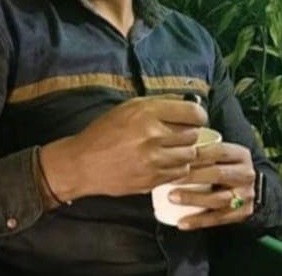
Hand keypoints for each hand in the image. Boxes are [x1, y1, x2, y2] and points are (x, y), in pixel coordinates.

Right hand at [40, 97, 206, 201]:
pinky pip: (179, 173)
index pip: (192, 113)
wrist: (83, 163)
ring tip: (169, 149)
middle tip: (177, 134)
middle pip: (192, 135)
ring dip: (183, 151)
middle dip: (188, 133)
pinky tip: (163, 161)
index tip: (194, 118)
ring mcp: (154, 160)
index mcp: (146, 112)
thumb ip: (158, 104)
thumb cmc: (104, 131)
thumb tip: (187, 102)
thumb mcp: (128, 107)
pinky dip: (176, 167)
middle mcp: (153, 135)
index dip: (198, 115)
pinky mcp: (153, 180)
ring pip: (189, 155)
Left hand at [168, 142, 255, 229]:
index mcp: (240, 154)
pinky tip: (181, 222)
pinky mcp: (242, 214)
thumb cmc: (221, 164)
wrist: (244, 185)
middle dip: (192, 176)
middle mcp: (246, 174)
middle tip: (169, 178)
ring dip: (193, 199)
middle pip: (218, 174)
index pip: (218, 151)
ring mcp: (245, 195)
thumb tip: (168, 140)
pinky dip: (198, 221)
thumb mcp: (217, 151)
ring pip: (218, 199)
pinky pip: (218, 219)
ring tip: (172, 197)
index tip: (176, 156)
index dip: (197, 154)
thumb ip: (199, 146)